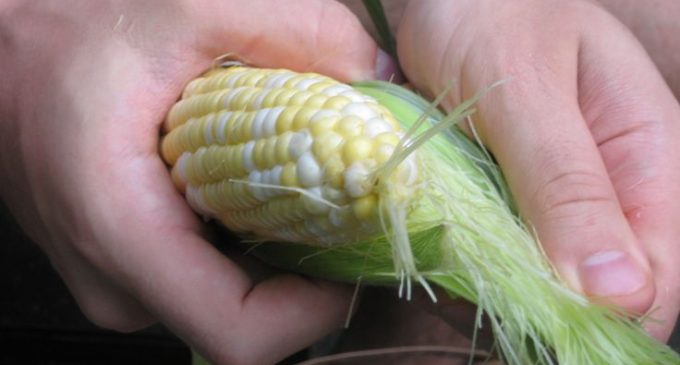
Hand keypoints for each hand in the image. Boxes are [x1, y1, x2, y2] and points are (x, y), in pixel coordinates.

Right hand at [0, 1, 393, 362]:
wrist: (3, 51)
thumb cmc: (68, 27)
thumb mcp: (193, 7)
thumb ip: (300, 32)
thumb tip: (380, 78)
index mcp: (122, 228)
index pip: (238, 333)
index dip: (313, 311)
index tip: (354, 258)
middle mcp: (117, 277)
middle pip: (246, 316)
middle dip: (308, 268)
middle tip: (344, 203)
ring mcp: (119, 277)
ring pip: (229, 296)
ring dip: (279, 249)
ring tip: (299, 185)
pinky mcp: (128, 262)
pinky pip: (206, 275)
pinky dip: (247, 238)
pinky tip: (256, 184)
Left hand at [397, 0, 679, 340]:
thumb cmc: (487, 20)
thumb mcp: (525, 93)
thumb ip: (568, 184)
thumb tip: (620, 292)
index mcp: (649, 150)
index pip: (665, 268)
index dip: (620, 313)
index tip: (553, 324)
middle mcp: (616, 182)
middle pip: (616, 283)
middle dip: (563, 309)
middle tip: (499, 304)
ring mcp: (564, 194)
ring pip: (561, 275)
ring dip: (518, 292)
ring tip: (467, 284)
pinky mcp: (519, 198)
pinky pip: (515, 250)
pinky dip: (487, 266)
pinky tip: (456, 265)